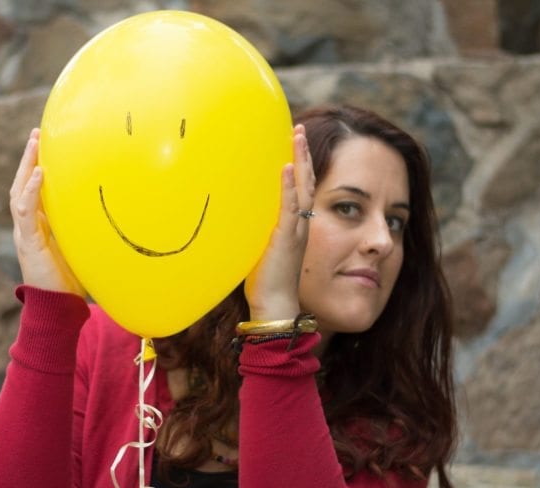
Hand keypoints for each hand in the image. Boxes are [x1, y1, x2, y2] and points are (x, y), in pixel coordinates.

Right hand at [9, 128, 85, 296]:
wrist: (58, 307)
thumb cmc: (71, 281)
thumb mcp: (77, 246)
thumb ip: (82, 228)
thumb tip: (107, 211)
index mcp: (37, 227)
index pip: (32, 191)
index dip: (35, 168)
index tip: (44, 144)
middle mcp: (27, 227)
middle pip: (22, 185)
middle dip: (27, 159)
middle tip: (35, 133)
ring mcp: (25, 234)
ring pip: (19, 193)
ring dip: (25, 167)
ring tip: (34, 144)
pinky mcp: (28, 242)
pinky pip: (25, 211)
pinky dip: (31, 191)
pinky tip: (39, 174)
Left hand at [244, 124, 315, 320]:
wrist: (275, 306)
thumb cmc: (265, 285)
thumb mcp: (258, 251)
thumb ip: (253, 234)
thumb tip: (234, 220)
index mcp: (294, 227)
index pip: (299, 190)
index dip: (299, 166)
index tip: (294, 144)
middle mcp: (299, 224)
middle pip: (306, 181)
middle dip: (303, 154)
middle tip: (299, 129)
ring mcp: (295, 230)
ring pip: (302, 188)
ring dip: (300, 160)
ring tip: (298, 136)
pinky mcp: (286, 238)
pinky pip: (291, 207)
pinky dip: (290, 186)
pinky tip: (286, 167)